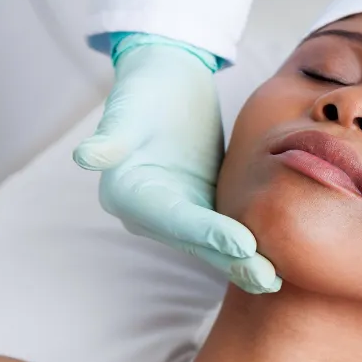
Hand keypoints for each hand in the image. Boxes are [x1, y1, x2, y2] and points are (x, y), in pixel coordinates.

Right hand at [73, 34, 280, 293]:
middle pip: (195, 241)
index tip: (245, 244)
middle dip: (231, 261)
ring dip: (241, 263)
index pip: (175, 219)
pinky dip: (246, 246)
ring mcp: (177, 211)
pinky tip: (273, 262)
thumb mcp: (129, 107)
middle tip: (268, 279)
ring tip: (275, 281)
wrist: (166, 80)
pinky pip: (223, 229)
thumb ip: (113, 134)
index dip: (208, 234)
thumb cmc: (145, 88)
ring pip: (212, 243)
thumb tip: (86, 156)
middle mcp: (150, 212)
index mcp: (128, 193)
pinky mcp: (200, 205)